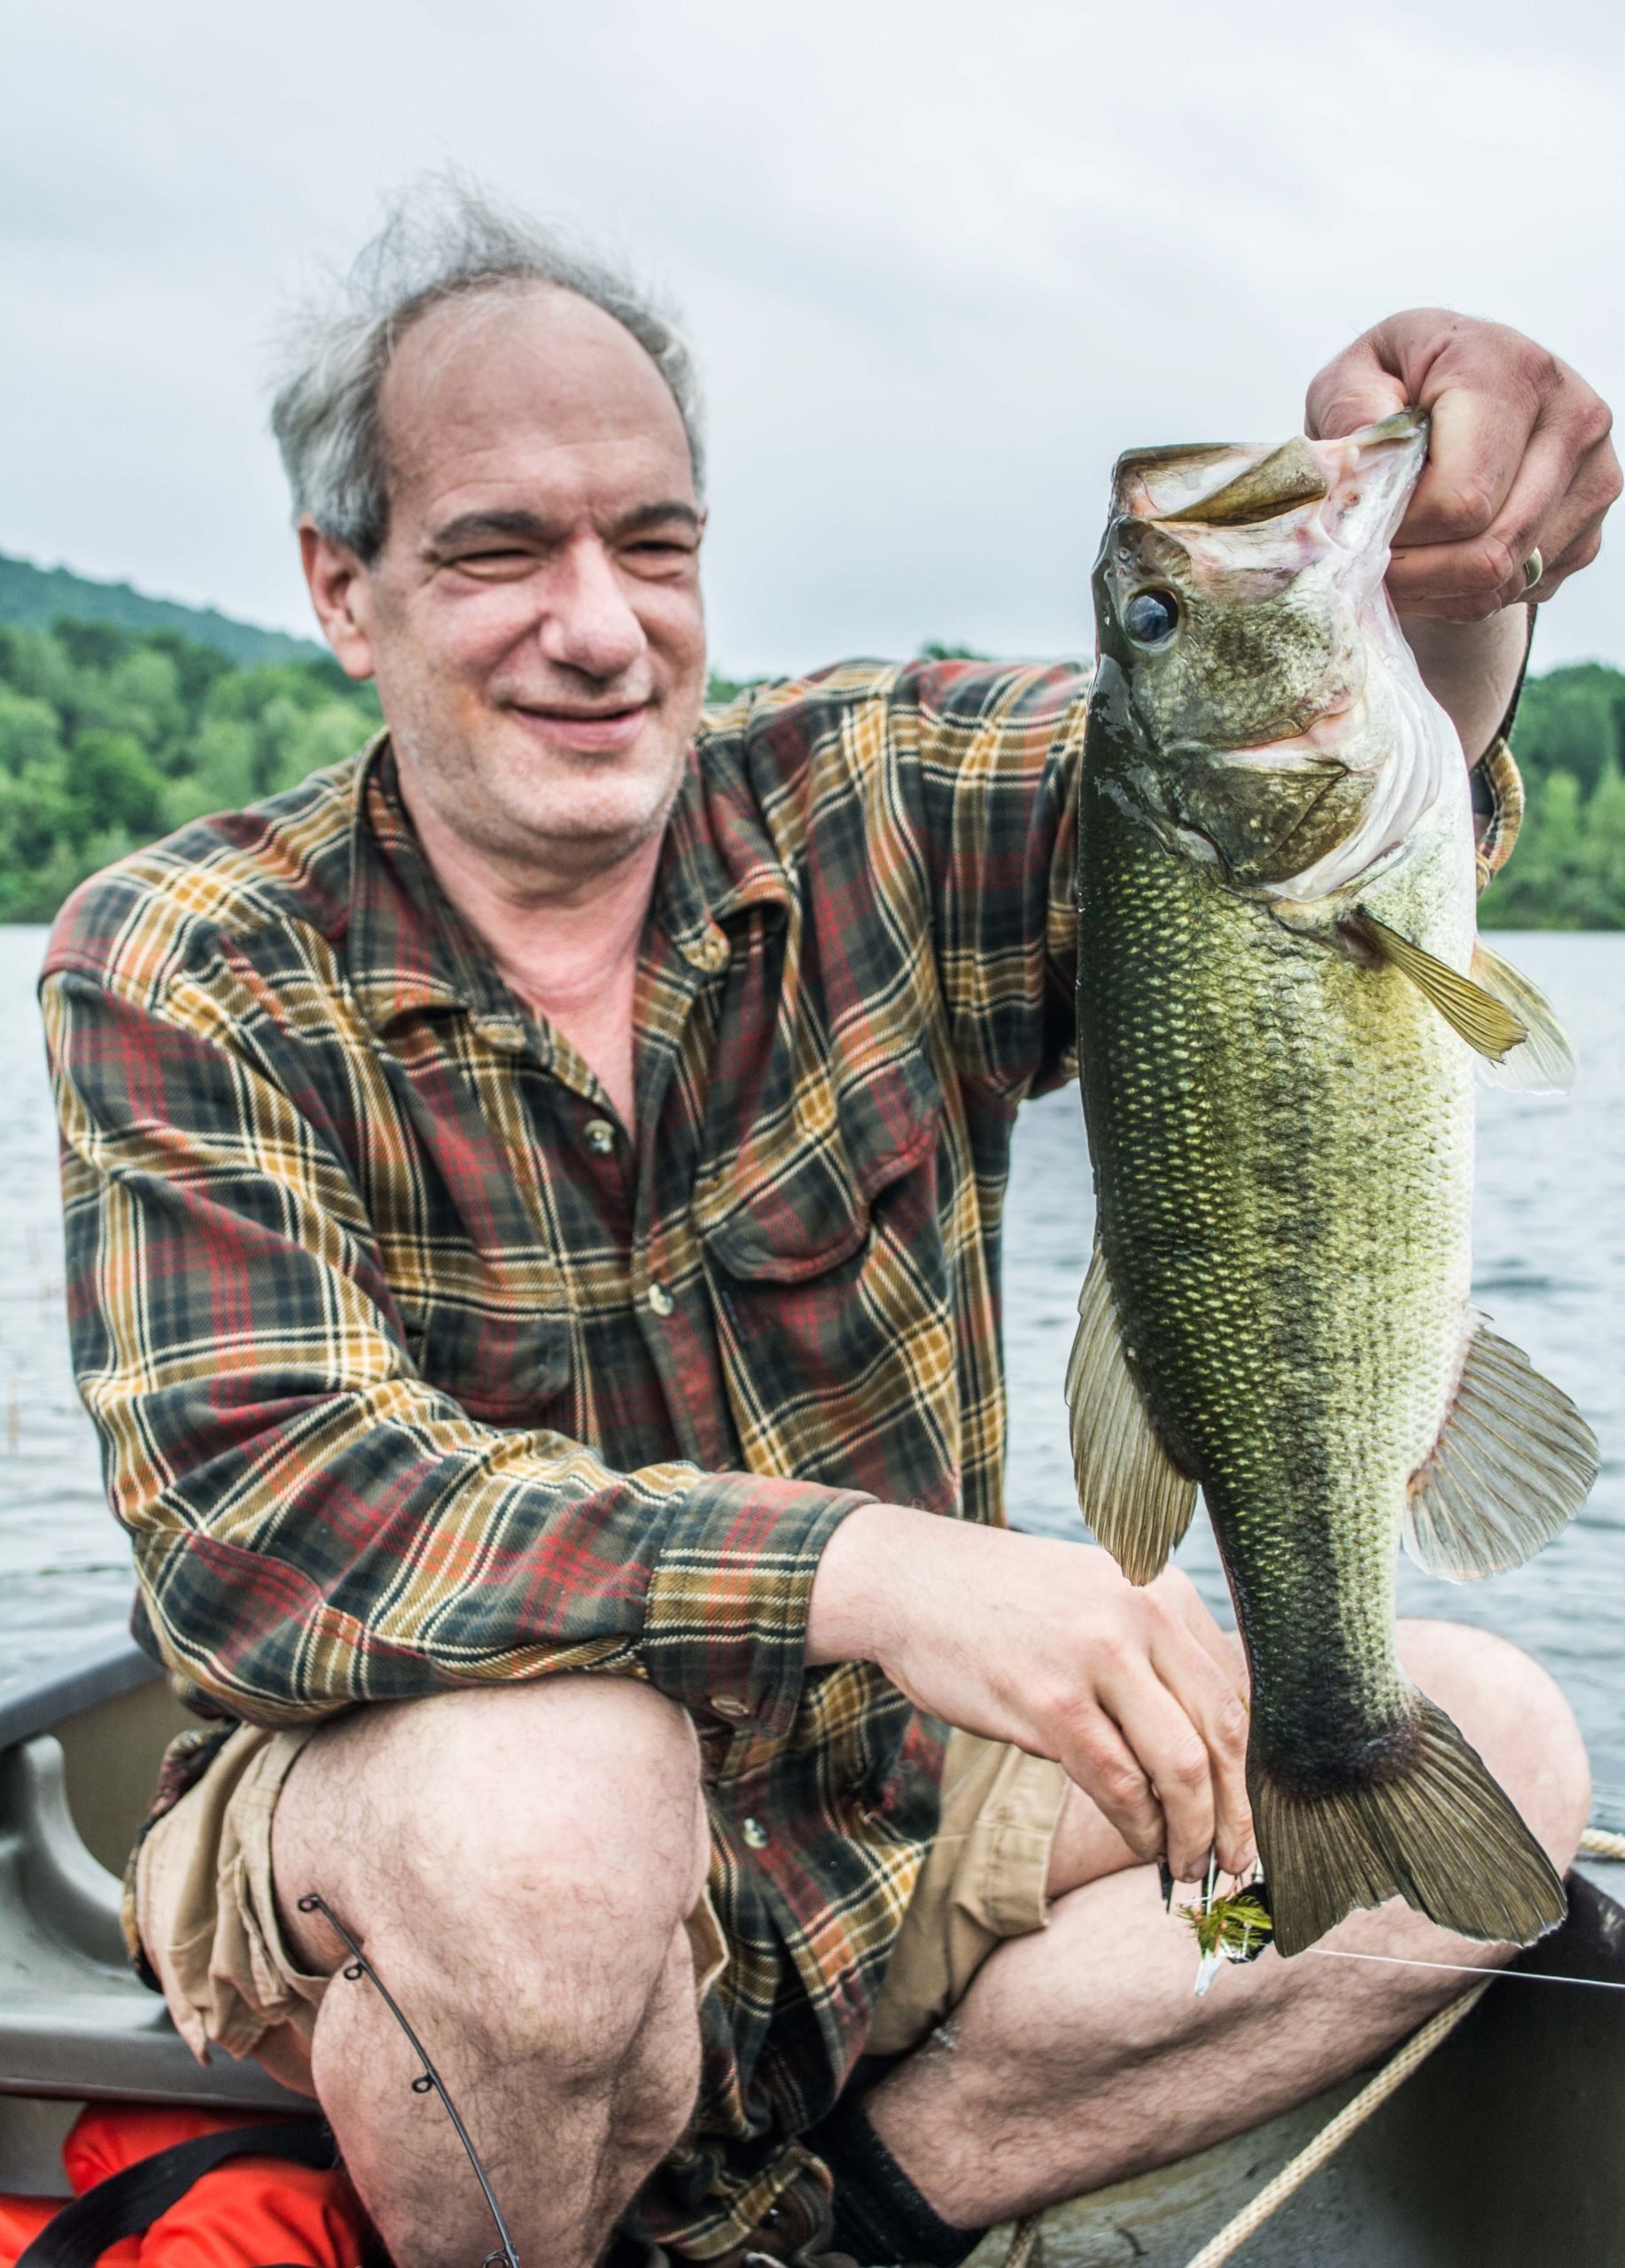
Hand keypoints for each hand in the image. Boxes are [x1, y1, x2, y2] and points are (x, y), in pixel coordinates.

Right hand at [807, 1503, 1253, 1881]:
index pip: (1238, 1691)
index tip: (1249, 1811)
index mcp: (1162, 1590)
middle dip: (1236, 1811)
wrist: (908, 1581)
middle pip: (1223, 1733)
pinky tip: (1142, 1844)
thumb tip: (1212, 1747)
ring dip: (1193, 1832)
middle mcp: (1142, 1616)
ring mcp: (1097, 1657)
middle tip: (1236, 1860)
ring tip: (1189, 1865)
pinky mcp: (1051, 1703)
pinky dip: (1140, 1828)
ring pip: (1182, 1767)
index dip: (1252, 1765)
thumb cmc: (1002, 1603)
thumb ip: (1152, 1652)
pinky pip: (1120, 1784)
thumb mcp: (1095, 1599)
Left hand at [1306, 309, 1618, 619]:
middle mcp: (1569, 417)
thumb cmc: (1399, 383)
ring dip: (1435, 590)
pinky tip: (1438, 558)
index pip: (1460, 498)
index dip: (1400, 533)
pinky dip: (1467, 595)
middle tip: (1368, 563)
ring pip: (1505, 579)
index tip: (1361, 527)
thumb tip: (1357, 467)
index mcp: (1506, 370)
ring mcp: (1593, 474)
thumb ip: (1348, 411)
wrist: (1459, 392)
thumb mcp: (1354, 375)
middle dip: (1414, 572)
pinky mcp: (1592, 525)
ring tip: (1397, 564)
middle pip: (1489, 549)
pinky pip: (1521, 590)